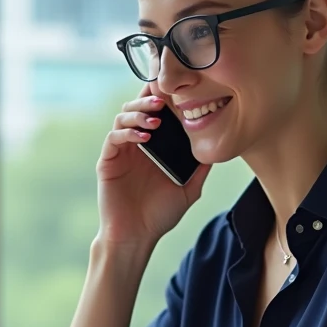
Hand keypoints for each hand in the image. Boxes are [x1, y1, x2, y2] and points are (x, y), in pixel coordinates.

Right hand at [96, 86, 210, 245]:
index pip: (156, 112)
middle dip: (149, 98)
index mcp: (154, 146)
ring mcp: (121, 151)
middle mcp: (135, 144)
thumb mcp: (189, 189)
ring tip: (156, 117)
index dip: (163, 97)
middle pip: (136, 107)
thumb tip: (218, 149)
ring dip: (138, 112)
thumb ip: (200, 169)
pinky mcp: (108, 161)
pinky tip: (144, 136)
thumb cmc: (159, 215)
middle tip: (165, 100)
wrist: (136, 236)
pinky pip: (113, 138)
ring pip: (122, 117)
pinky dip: (127, 132)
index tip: (178, 90)